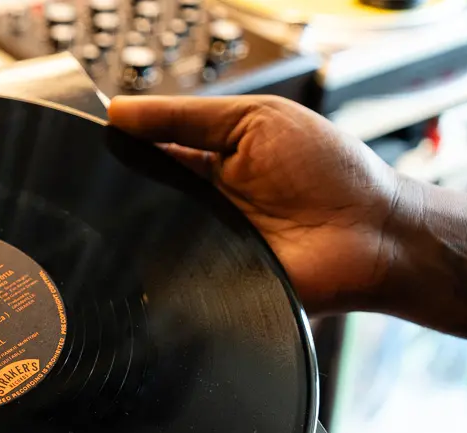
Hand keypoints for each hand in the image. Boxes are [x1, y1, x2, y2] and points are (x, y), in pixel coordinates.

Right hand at [108, 95, 401, 313]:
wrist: (373, 236)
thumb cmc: (329, 172)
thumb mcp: (255, 120)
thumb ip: (187, 118)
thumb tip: (117, 111)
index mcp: (203, 164)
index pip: (143, 156)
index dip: (118, 149)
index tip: (94, 142)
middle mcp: (196, 209)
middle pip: (136, 202)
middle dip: (121, 193)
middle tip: (106, 185)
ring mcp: (200, 250)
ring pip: (144, 244)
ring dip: (139, 231)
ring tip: (142, 219)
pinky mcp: (207, 288)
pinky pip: (167, 283)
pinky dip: (159, 273)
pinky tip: (160, 257)